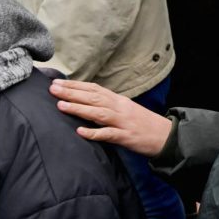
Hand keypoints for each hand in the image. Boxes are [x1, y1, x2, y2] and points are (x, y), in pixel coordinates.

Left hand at [50, 79, 173, 156]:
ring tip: (60, 105)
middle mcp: (120, 108)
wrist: (167, 136)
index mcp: (119, 101)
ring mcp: (123, 122)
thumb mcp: (126, 111)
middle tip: (52, 88)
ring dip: (79, 108)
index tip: (58, 82)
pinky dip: (94, 132)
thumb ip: (109, 107)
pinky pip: (108, 134)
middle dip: (71, 93)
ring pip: (98, 112)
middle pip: (93, 97)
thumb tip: (88, 103)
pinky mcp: (126, 136)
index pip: (94, 89)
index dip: (75, 85)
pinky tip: (80, 131)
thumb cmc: (144, 125)